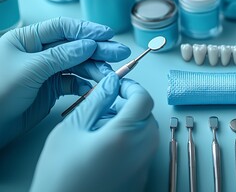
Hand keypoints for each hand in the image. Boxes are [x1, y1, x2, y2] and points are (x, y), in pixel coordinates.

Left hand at [0, 17, 130, 147]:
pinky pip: (74, 83)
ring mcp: (47, 71)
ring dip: (96, 70)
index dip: (87, 30)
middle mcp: (39, 52)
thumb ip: (60, 56)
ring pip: (78, 65)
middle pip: (75, 46)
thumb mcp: (29, 69)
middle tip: (120, 53)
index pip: (62, 28)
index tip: (107, 34)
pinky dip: (86, 85)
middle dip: (98, 50)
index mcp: (28, 39)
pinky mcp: (51, 88)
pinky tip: (95, 89)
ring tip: (111, 76)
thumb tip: (88, 45)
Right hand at [30, 73, 158, 191]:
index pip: (143, 99)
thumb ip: (95, 101)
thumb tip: (110, 83)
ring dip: (130, 123)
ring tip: (101, 129)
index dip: (131, 87)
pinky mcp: (140, 178)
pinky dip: (131, 141)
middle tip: (105, 108)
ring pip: (147, 133)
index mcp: (125, 135)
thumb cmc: (60, 176)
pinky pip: (144, 150)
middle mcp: (142, 150)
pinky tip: (106, 147)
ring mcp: (143, 167)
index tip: (118, 86)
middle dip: (129, 106)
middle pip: (147, 115)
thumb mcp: (71, 129)